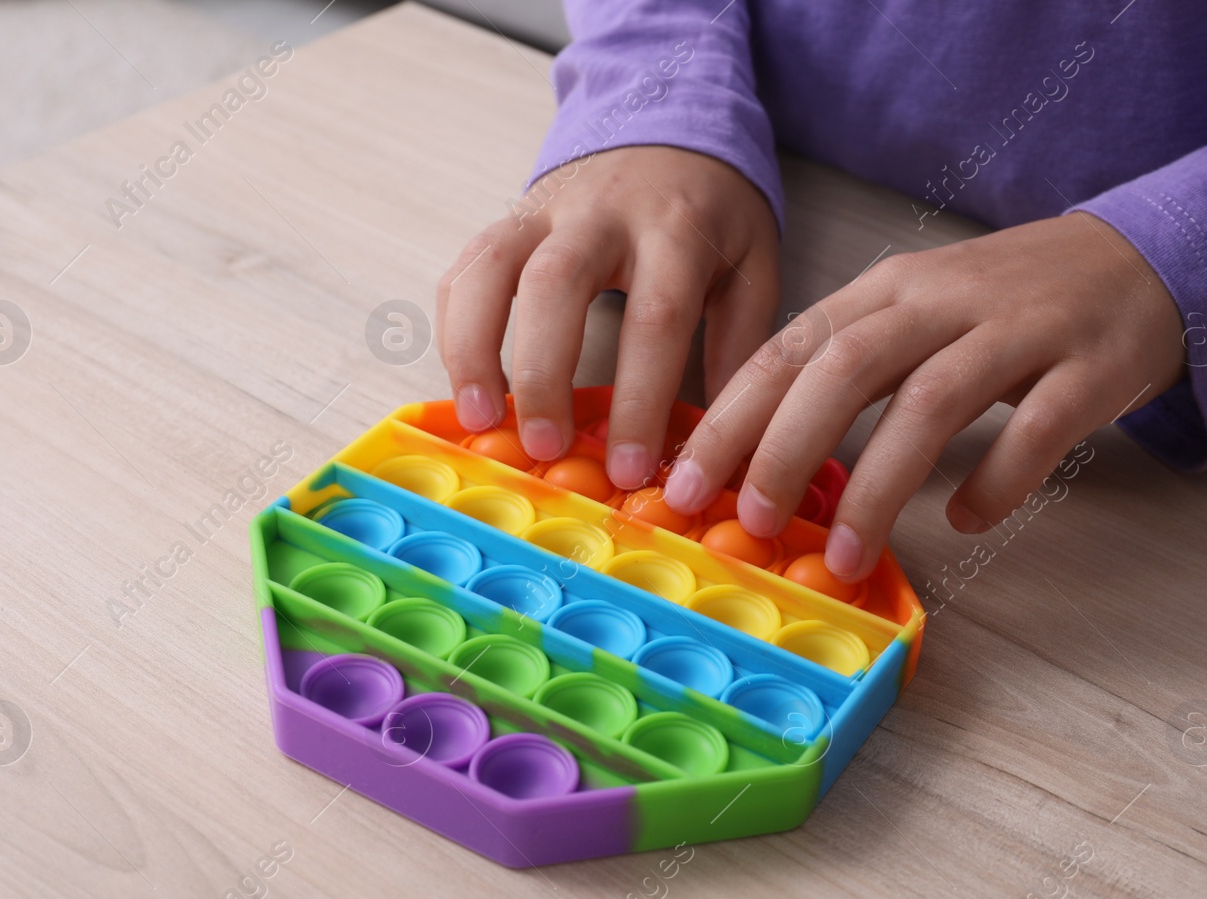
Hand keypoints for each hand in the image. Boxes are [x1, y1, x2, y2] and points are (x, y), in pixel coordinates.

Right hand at [436, 145, 779, 488]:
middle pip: (557, 285)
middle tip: (545, 447)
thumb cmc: (711, 214)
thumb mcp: (752, 268)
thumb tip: (721, 442)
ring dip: (475, 347)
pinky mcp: (507, 220)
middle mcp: (603, 214)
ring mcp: (545, 212)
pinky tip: (465, 384)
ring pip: (492, 268)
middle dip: (545, 373)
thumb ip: (739, 347)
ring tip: (480, 419)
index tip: (629, 468)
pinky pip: (465, 269)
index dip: (640, 398)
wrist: (669, 123)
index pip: (655, 317)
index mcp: (677, 229)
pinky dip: (454, 327)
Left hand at [663, 213, 1186, 580]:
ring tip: (846, 555)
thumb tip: (757, 457)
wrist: (1141, 261)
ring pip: (932, 401)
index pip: (791, 347)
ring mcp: (1020, 330)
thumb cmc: (1006, 307)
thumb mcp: (913, 316)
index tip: (684, 485)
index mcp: (887, 290)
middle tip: (751, 523)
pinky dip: (996, 481)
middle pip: (847, 367)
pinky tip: (967, 521)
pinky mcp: (1088, 366)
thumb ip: (844, 371)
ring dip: (880, 485)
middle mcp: (944, 301)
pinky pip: (1036, 430)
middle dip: (787, 449)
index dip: (732, 418)